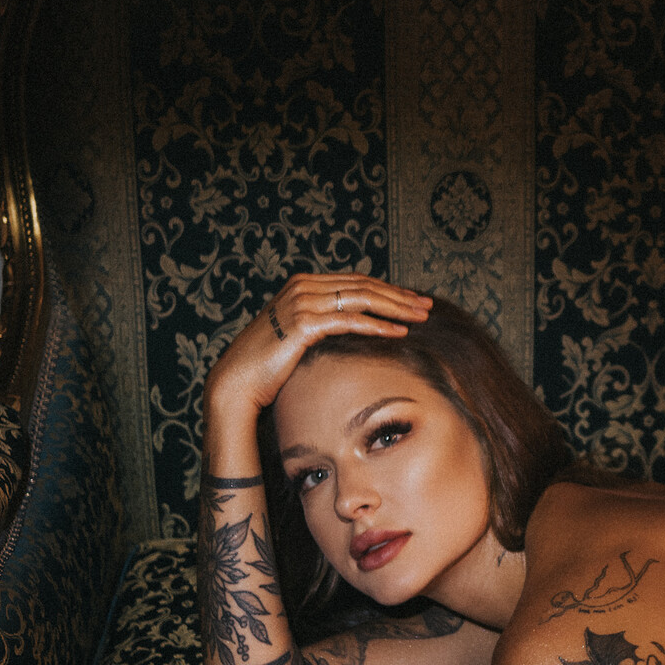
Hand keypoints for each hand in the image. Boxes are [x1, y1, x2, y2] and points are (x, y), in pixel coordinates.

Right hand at [205, 274, 432, 416]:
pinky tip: (399, 332)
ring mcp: (302, 302)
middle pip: (363, 286)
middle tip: (426, 305)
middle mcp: (303, 287)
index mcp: (303, 285)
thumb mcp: (299, 336)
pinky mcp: (304, 323)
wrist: (237, 383)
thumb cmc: (268, 366)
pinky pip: (350, 321)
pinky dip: (377, 325)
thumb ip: (322, 324)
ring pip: (361, 299)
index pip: (356, 282)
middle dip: (399, 295)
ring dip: (395, 307)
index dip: (388, 290)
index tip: (412, 300)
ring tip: (421, 316)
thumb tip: (353, 327)